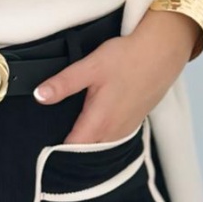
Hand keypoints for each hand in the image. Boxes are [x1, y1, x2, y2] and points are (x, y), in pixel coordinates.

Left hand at [32, 17, 194, 144]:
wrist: (163, 52)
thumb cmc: (127, 58)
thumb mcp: (90, 67)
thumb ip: (64, 84)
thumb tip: (40, 96)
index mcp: (99, 122)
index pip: (72, 149)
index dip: (56, 149)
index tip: (42, 143)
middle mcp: (113, 132)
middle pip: (85, 149)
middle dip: (70, 145)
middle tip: (52, 133)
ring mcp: (126, 129)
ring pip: (100, 144)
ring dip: (86, 140)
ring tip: (71, 127)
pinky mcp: (134, 121)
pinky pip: (113, 136)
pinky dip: (101, 133)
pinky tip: (95, 119)